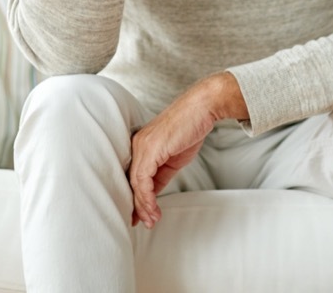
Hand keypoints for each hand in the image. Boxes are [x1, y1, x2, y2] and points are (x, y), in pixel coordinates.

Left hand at [128, 72, 246, 227]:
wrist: (201, 108)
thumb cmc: (189, 128)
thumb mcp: (172, 157)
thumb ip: (160, 173)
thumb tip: (152, 194)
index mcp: (140, 145)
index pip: (133, 176)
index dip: (135, 198)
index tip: (138, 216)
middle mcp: (137, 145)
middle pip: (131, 181)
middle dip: (137, 206)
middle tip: (143, 223)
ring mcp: (142, 146)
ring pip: (136, 183)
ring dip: (144, 205)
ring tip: (151, 220)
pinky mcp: (151, 149)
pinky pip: (144, 179)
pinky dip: (148, 197)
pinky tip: (154, 208)